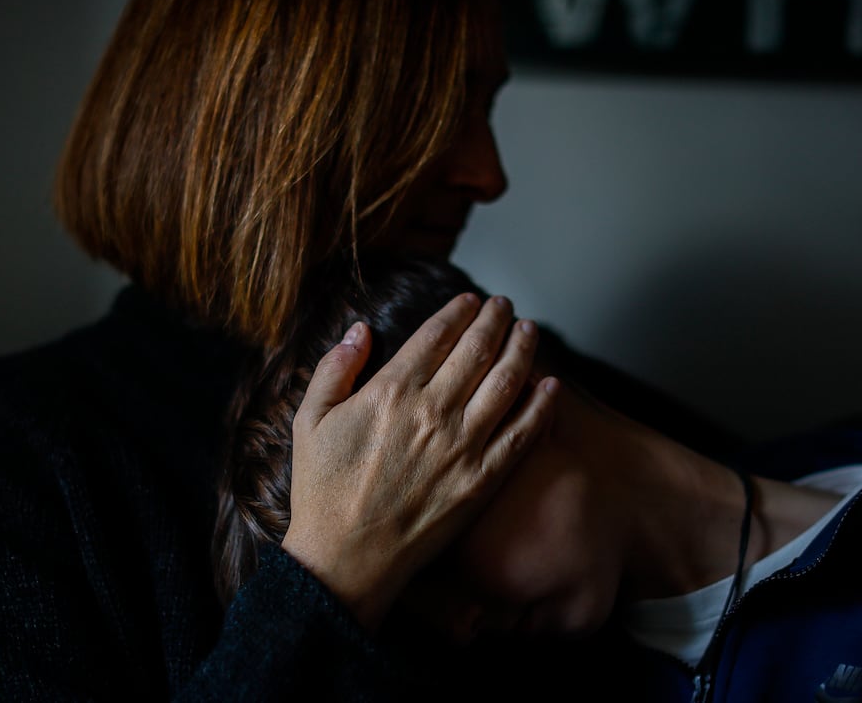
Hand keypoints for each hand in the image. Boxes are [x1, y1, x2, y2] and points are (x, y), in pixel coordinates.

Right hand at [280, 292, 557, 631]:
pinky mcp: (482, 481)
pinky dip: (540, 406)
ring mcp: (462, 446)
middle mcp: (433, 411)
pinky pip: (521, 435)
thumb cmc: (323, 492)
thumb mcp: (310, 421)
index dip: (458, 312)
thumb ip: (335, 369)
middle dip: (495, 320)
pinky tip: (551, 386)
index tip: (471, 300)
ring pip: (506, 383)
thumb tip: (359, 330)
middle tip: (505, 305)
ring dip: (522, 350)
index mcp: (391, 391)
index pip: (437, 335)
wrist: (345, 560)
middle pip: (477, 350)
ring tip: (530, 330)